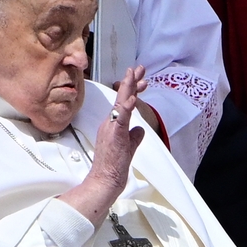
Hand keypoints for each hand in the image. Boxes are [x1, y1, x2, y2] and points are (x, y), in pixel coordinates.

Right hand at [88, 65, 146, 193]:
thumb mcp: (129, 146)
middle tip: (139, 68)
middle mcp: (110, 122)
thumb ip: (134, 136)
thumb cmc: (114, 165)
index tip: (141, 79)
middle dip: (131, 81)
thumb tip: (140, 128)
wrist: (105, 178)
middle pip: (122, 98)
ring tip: (135, 74)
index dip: (132, 90)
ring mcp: (111, 127)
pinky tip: (132, 99)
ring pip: (120, 103)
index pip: (123, 103)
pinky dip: (126, 107)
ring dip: (128, 88)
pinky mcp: (115, 134)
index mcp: (113, 124)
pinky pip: (121, 118)